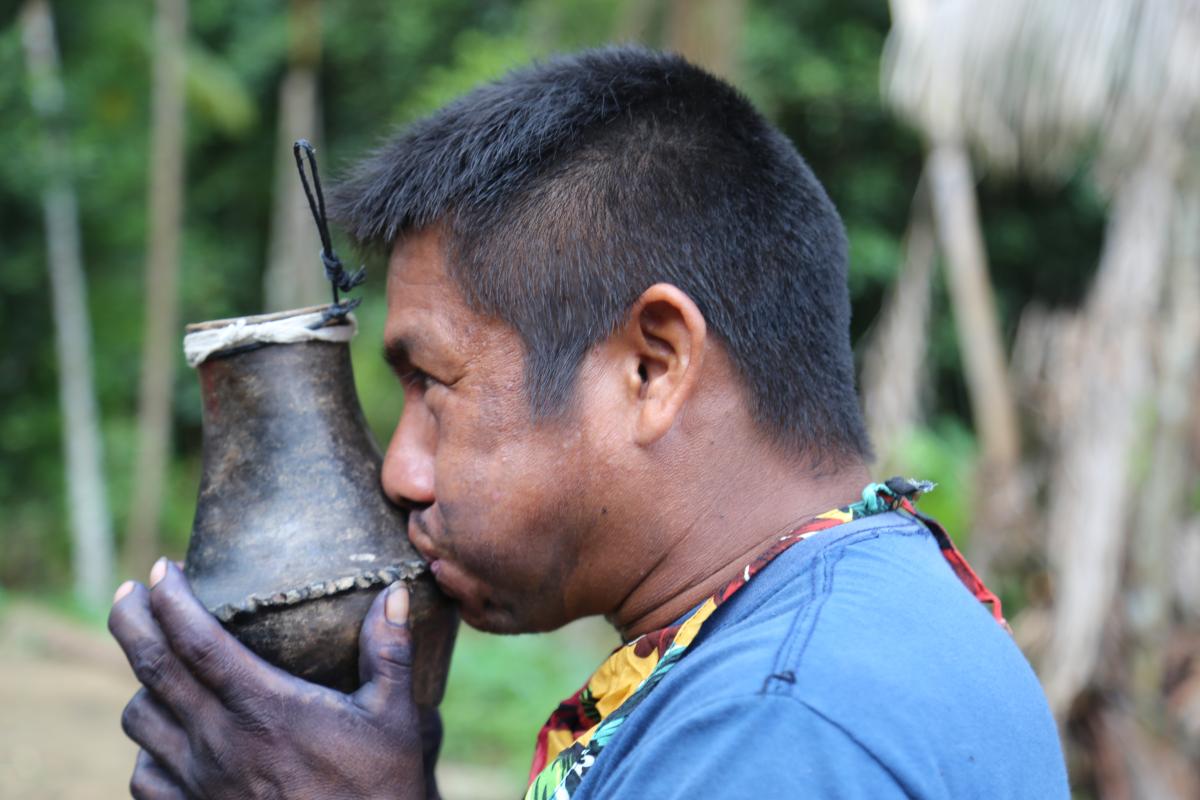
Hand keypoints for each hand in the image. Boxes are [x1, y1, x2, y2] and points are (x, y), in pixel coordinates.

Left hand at [108, 559, 438, 798]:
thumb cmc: (381, 789)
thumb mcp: (396, 718)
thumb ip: (390, 652)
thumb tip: (394, 593)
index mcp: (265, 708)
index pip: (197, 640)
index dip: (171, 599)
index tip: (163, 568)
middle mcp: (221, 743)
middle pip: (152, 669)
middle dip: (131, 622)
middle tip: (129, 593)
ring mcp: (200, 784)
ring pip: (140, 720)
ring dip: (142, 685)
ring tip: (159, 666)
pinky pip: (144, 776)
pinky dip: (148, 748)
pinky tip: (168, 739)